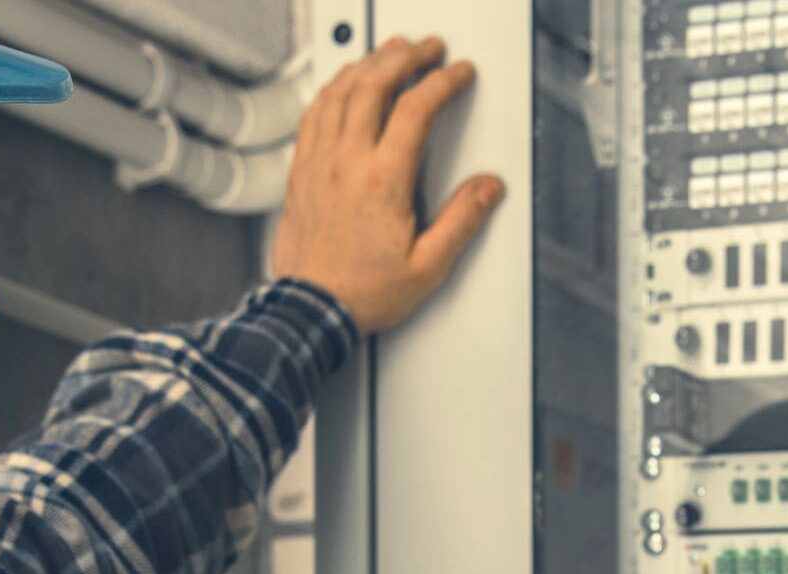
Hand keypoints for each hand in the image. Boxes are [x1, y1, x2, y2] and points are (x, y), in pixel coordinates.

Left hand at [272, 36, 505, 334]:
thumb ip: (462, 222)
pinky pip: (313, 114)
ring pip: (339, 92)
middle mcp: (346, 163)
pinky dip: (332, 88)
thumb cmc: (362, 293)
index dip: (442, 81)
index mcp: (382, 181)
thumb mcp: (428, 267)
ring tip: (388, 53)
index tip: (459, 73)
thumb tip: (487, 188)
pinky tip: (343, 85)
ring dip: (366, 64)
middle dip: (405, 57)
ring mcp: (318, 163)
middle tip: (426, 49)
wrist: (311, 311)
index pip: (416, 109)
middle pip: (373, 84)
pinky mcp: (300, 172)